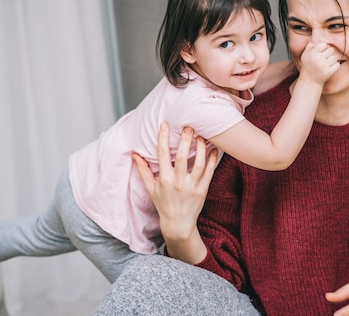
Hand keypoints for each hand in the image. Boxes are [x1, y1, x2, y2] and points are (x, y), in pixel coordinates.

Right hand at [134, 123, 217, 243]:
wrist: (178, 223)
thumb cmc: (163, 204)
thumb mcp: (151, 188)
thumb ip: (143, 170)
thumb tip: (134, 154)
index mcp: (164, 179)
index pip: (162, 154)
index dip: (163, 138)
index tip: (165, 124)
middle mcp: (177, 182)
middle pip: (181, 156)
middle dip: (185, 140)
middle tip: (188, 126)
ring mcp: (191, 186)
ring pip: (198, 163)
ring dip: (201, 148)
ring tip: (201, 136)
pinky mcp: (202, 190)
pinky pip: (209, 172)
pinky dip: (212, 160)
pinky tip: (214, 150)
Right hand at [298, 41, 339, 84]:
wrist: (309, 81)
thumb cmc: (307, 66)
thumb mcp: (305, 55)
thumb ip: (310, 46)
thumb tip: (318, 40)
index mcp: (312, 54)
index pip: (323, 44)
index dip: (323, 47)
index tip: (321, 51)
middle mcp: (318, 59)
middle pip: (331, 49)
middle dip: (328, 53)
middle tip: (324, 58)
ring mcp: (324, 66)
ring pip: (335, 57)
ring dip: (332, 60)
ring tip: (326, 63)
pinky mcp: (329, 72)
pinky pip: (337, 64)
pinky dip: (335, 66)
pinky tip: (329, 68)